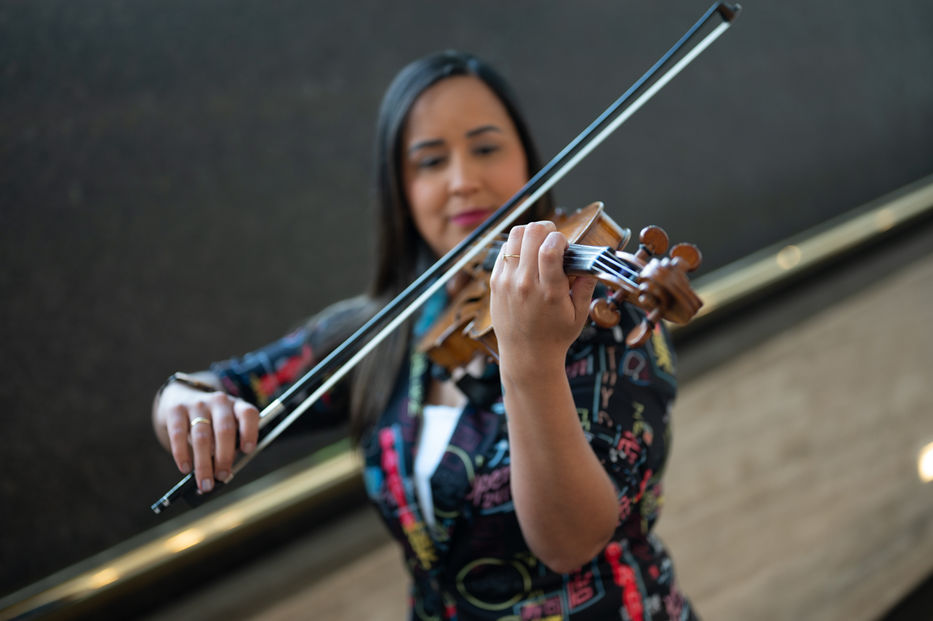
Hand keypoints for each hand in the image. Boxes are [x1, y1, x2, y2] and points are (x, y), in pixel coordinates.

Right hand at [153, 377, 258, 492]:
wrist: (182, 396)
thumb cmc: (211, 420)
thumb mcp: (226, 425)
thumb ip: (230, 444)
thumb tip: (225, 473)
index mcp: (237, 405)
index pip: (248, 414)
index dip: (250, 432)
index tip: (248, 451)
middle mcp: (219, 402)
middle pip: (224, 430)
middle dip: (224, 457)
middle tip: (222, 477)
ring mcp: (197, 404)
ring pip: (202, 436)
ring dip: (203, 464)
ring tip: (205, 482)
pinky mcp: (176, 410)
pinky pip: (178, 434)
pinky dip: (182, 454)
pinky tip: (185, 468)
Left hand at [489, 221, 595, 378]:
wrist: (526, 356)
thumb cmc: (555, 336)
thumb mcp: (580, 314)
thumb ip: (586, 286)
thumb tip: (589, 262)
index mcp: (548, 291)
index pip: (550, 248)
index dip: (560, 238)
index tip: (566, 245)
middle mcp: (524, 284)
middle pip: (531, 234)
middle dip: (547, 230)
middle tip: (554, 240)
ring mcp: (506, 281)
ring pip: (514, 236)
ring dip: (530, 234)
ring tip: (539, 244)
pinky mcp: (495, 282)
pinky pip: (503, 250)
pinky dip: (516, 246)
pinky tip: (525, 257)